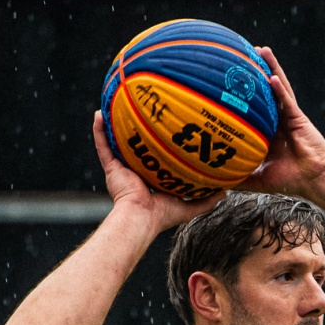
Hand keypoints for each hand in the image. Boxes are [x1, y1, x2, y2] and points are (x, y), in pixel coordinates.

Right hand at [92, 112, 212, 234]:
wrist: (140, 219)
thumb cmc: (162, 216)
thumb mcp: (189, 206)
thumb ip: (206, 200)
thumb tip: (226, 192)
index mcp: (151, 180)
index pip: (155, 159)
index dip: (160, 146)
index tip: (167, 131)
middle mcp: (135, 172)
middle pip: (136, 147)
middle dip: (138, 132)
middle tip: (143, 112)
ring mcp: (121, 169)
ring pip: (117, 142)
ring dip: (115, 125)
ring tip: (116, 105)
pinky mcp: (111, 168)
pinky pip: (103, 145)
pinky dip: (99, 130)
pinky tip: (99, 114)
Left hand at [241, 46, 324, 199]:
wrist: (313, 182)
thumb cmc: (289, 180)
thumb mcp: (257, 178)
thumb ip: (239, 176)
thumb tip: (215, 182)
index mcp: (268, 130)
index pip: (254, 106)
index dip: (245, 90)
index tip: (229, 76)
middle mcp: (278, 119)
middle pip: (266, 89)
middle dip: (257, 70)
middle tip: (244, 52)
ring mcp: (289, 116)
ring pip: (278, 87)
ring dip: (271, 68)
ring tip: (262, 50)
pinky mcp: (299, 119)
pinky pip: (288, 101)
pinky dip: (280, 89)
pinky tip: (272, 77)